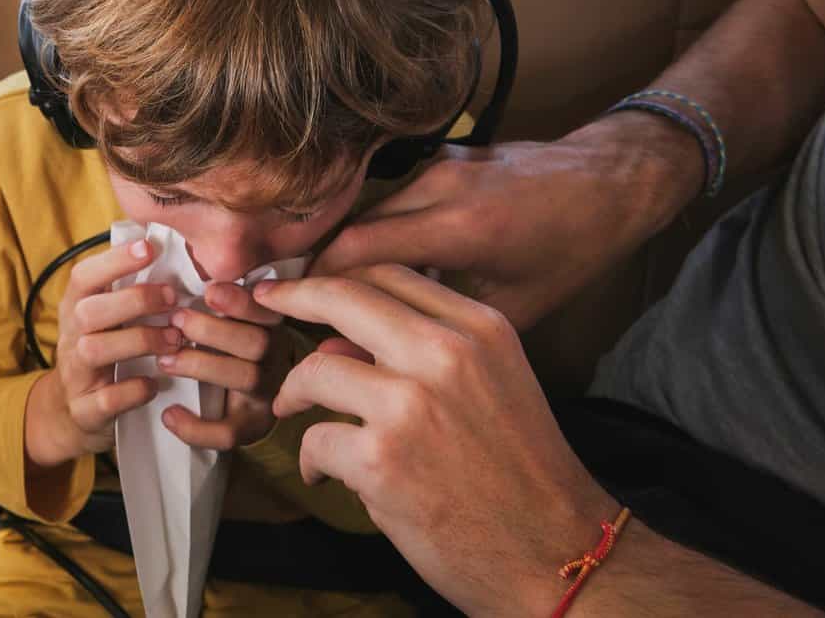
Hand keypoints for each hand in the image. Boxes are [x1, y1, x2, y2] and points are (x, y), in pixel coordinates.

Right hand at [25, 239, 180, 466]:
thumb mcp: (108, 320)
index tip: (149, 248)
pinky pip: (106, 399)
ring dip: (140, 340)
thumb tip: (172, 251)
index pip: (84, 276)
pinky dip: (133, 390)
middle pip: (88, 310)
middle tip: (172, 298)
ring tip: (174, 340)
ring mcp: (74, 374)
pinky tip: (155, 383)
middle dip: (133, 300)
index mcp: (76, 308)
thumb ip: (129, 291)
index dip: (114, 260)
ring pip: (94, 349)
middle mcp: (70, 337)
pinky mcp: (85, 410)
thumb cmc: (104, 352)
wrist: (73, 414)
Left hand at [157, 282, 293, 448]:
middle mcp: (274, 356)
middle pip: (257, 342)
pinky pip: (229, 432)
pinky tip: (168, 414)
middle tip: (176, 319)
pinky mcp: (249, 426)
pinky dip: (197, 427)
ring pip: (245, 378)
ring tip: (164, 359)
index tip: (209, 290)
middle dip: (214, 330)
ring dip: (202, 365)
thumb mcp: (225, 316)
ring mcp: (265, 392)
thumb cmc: (223, 343)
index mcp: (268, 324)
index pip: (266, 310)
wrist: (241, 399)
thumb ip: (211, 294)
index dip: (241, 300)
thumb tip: (170, 254)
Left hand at [259, 266, 618, 616]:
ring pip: (315, 369)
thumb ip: (422, 350)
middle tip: (267, 304)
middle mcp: (445, 354)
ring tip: (296, 414)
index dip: (336, 276)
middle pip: (341, 296)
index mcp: (478, 328)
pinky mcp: (381, 460)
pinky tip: (324, 476)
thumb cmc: (518, 470)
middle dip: (292, 296)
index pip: (389, 273)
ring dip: (294, 394)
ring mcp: (410, 404)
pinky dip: (310, 462)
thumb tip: (338, 339)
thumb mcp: (491, 384)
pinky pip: (314, 441)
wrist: (557, 552)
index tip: (303, 285)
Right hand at [312, 111, 702, 328]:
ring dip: (350, 250)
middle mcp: (441, 186)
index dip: (313, 282)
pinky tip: (381, 262)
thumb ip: (428, 332)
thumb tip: (346, 355)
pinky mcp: (444, 155)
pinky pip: (394, 196)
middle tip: (297, 307)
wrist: (612, 181)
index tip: (285, 310)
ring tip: (334, 293)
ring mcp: (440, 164)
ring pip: (369, 210)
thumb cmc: (570, 253)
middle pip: (352, 227)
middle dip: (321, 269)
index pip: (356, 250)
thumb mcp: (511, 309)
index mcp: (460, 227)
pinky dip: (379, 230)